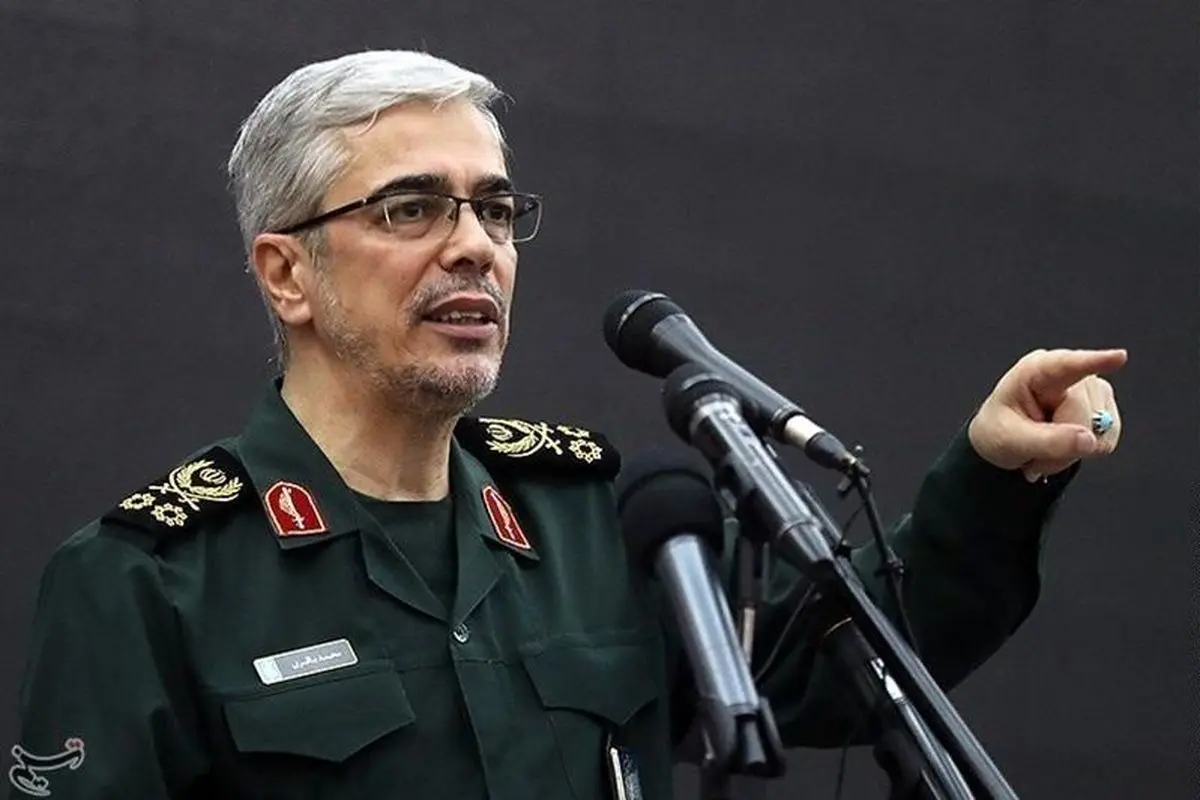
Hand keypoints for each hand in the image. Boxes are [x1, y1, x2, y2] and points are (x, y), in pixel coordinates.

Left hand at [967, 348, 1125, 481]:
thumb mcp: (1011, 440)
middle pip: (1086, 416)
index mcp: (1036, 371)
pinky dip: (1084, 453)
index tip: (1119, 357)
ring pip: (1101, 431)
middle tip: (1034, 454)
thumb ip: (1049, 441)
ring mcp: (1090, 390)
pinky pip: (1107, 440)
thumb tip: (1089, 440)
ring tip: (1045, 449)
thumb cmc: (999, 432)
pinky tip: (1061, 448)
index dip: (1095, 361)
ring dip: (1071, 452)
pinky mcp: (1103, 408)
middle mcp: (1068, 374)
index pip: (1067, 365)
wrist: (1002, 445)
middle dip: (1062, 446)